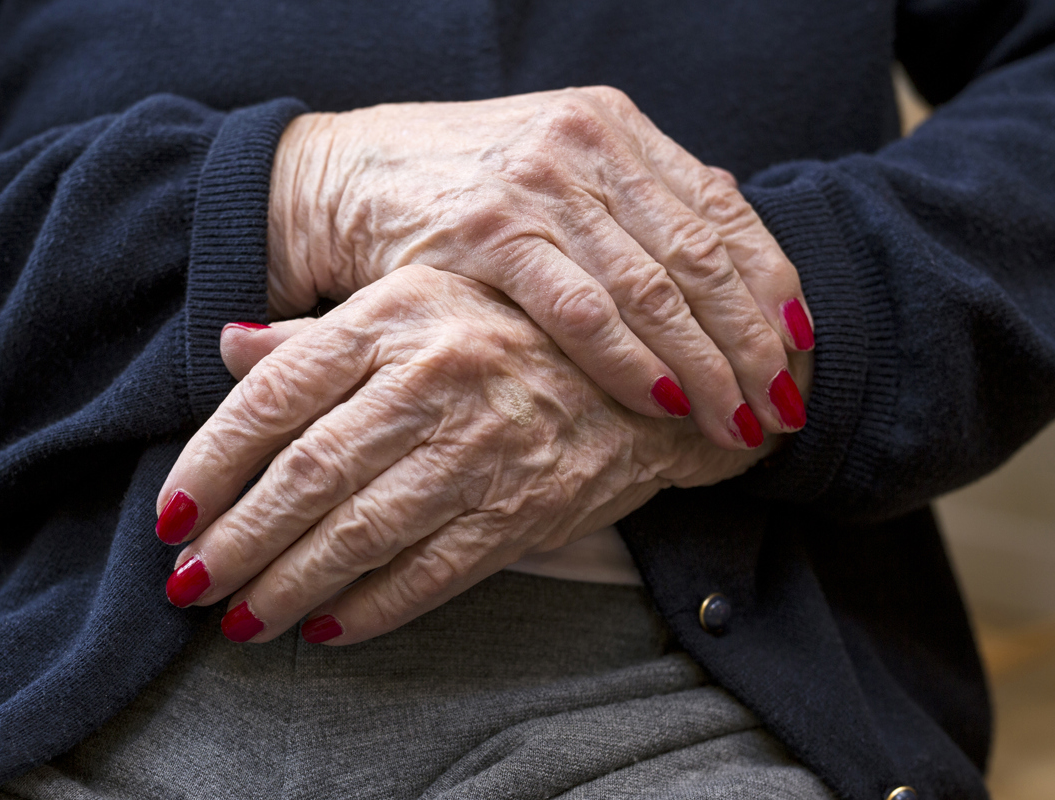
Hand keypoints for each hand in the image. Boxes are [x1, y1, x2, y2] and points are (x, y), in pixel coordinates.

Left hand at [156, 267, 793, 644]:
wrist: (652, 369)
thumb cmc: (513, 330)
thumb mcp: (415, 302)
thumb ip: (317, 334)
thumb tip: (226, 347)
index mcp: (392, 316)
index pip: (272, 396)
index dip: (210, 463)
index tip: (170, 516)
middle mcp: (433, 376)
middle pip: (306, 474)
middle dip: (237, 541)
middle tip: (190, 585)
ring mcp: (483, 445)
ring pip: (360, 532)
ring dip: (289, 586)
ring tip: (241, 621)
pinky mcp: (525, 507)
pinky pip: (431, 571)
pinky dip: (373, 607)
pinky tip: (327, 629)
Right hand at [268, 87, 812, 449]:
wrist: (342, 178)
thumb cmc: (452, 192)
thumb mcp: (549, 180)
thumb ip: (625, 211)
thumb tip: (712, 272)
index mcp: (616, 128)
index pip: (724, 211)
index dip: (774, 286)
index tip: (803, 351)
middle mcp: (589, 144)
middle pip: (703, 255)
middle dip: (753, 342)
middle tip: (784, 408)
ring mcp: (541, 183)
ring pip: (655, 286)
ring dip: (706, 364)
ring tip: (738, 422)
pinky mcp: (491, 230)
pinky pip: (582, 306)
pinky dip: (629, 359)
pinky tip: (663, 401)